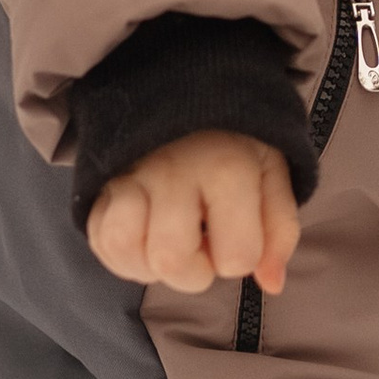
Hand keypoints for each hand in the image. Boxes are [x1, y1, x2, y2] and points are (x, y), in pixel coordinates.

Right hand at [86, 131, 299, 293]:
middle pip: (171, 260)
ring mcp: (130, 176)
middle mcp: (172, 173)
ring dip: (149, 266)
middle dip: (192, 273)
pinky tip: (146, 242)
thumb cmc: (234, 144)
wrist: (185, 94)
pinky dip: (122, 257)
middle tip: (200, 244)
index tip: (236, 232)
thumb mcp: (272, 176)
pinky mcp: (101, 185)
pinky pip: (99, 241)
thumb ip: (280, 231)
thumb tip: (271, 284)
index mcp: (227, 169)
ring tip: (169, 245)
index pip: (235, 257)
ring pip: (124, 247)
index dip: (240, 258)